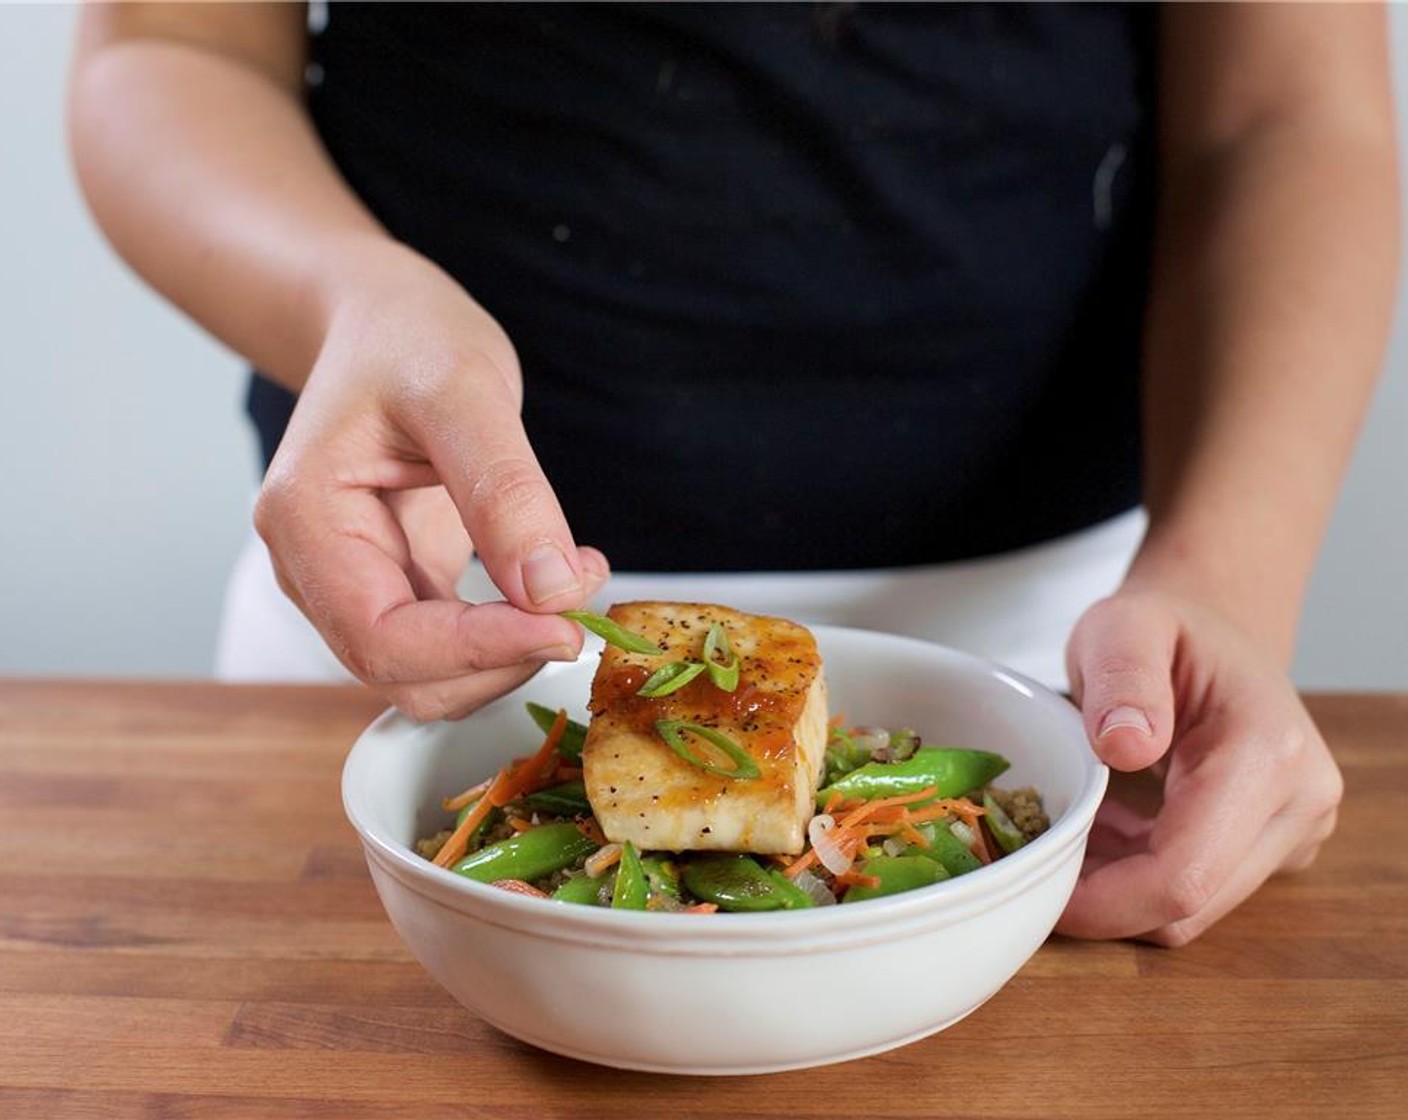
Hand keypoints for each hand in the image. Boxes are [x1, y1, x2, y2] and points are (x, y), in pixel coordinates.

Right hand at [254, 249, 607, 720]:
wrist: (385, 326)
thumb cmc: (407, 340)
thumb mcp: (463, 390)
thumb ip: (505, 491)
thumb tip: (550, 590)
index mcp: (305, 521)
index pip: (383, 637)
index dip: (477, 651)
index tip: (565, 629)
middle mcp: (315, 569)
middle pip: (404, 675)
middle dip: (502, 659)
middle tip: (582, 603)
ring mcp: (353, 585)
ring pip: (431, 677)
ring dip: (513, 654)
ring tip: (577, 580)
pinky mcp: (399, 588)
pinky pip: (452, 647)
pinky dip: (511, 634)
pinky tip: (557, 582)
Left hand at [1055, 589, 1340, 945]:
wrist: (1217, 626)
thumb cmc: (1165, 625)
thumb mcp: (1123, 626)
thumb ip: (1123, 677)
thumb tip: (1126, 746)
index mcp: (1267, 752)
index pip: (1187, 871)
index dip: (1107, 902)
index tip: (1041, 886)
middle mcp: (1300, 802)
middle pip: (1191, 905)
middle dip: (1105, 901)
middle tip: (1040, 854)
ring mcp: (1296, 830)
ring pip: (1193, 909)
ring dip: (1120, 890)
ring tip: (1071, 830)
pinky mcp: (1278, 847)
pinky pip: (1199, 891)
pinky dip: (1139, 877)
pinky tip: (1103, 833)